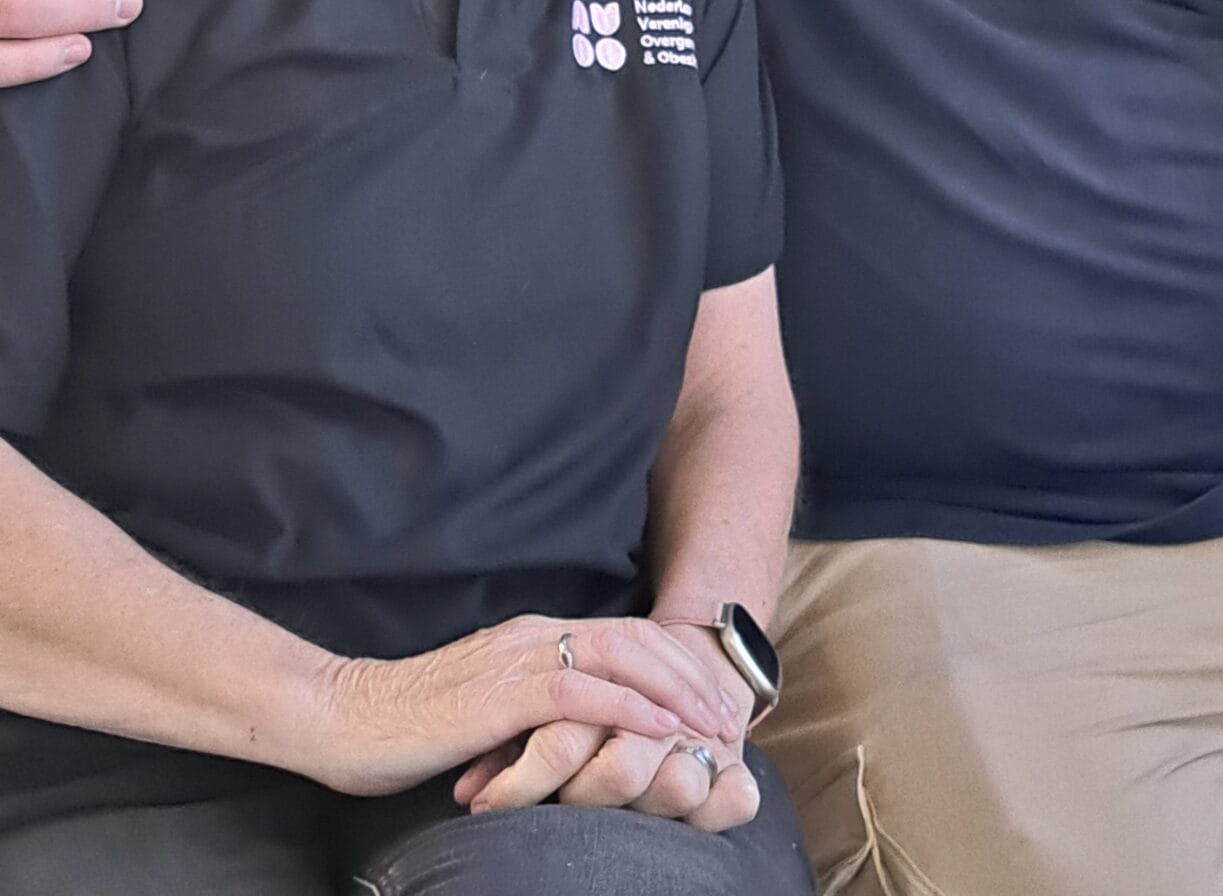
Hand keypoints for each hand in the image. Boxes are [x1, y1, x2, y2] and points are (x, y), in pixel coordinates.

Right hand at [313, 613, 739, 799]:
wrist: (343, 717)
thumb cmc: (406, 725)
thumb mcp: (485, 711)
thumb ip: (527, 710)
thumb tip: (572, 736)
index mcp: (532, 637)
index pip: (621, 635)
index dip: (673, 661)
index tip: (710, 695)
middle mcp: (534, 635)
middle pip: (634, 637)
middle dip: (691, 671)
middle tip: (731, 711)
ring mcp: (518, 658)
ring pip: (619, 655)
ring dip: (675, 688)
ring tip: (712, 724)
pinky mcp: (501, 692)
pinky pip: (580, 691)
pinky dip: (628, 706)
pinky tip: (660, 726)